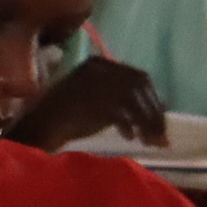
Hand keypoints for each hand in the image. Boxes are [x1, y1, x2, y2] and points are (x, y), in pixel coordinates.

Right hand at [12, 57, 166, 151]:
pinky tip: (128, 138)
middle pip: (140, 87)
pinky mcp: (89, 99)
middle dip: (154, 114)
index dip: (154, 99)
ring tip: (148, 141)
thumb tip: (165, 105)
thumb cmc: (71, 116)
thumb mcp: (103, 103)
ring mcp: (93, 82)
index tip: (160, 120)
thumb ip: (128, 100)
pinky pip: (120, 112)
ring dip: (146, 123)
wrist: (41, 125)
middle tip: (161, 137)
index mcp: (100, 64)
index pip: (139, 77)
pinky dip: (128, 126)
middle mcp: (99, 69)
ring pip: (133, 100)